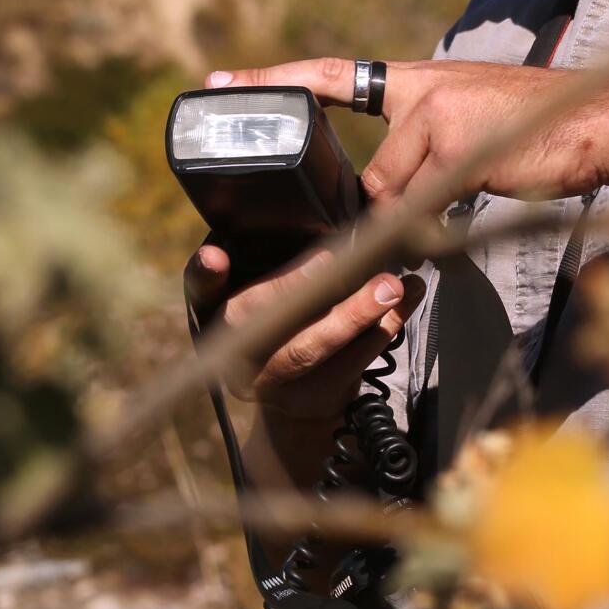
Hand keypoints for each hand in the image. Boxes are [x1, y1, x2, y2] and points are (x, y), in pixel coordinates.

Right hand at [185, 242, 424, 423]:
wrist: (295, 395)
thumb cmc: (284, 318)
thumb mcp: (265, 286)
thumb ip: (275, 256)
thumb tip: (325, 209)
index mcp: (216, 310)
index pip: (200, 289)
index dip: (205, 274)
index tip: (217, 255)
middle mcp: (234, 349)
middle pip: (262, 320)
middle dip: (299, 288)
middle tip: (338, 261)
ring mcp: (271, 381)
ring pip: (310, 348)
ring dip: (356, 314)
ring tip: (392, 285)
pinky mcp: (310, 399)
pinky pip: (351, 364)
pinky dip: (384, 328)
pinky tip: (408, 299)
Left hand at [206, 57, 608, 204]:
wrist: (600, 123)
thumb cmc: (545, 135)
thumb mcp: (473, 134)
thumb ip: (423, 160)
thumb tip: (382, 206)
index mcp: (421, 82)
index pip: (329, 75)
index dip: (273, 79)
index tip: (218, 79)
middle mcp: (420, 91)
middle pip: (372, 173)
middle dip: (374, 213)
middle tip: (366, 234)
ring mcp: (435, 116)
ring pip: (395, 195)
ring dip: (417, 226)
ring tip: (454, 226)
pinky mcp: (454, 147)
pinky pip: (421, 206)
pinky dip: (431, 228)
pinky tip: (463, 218)